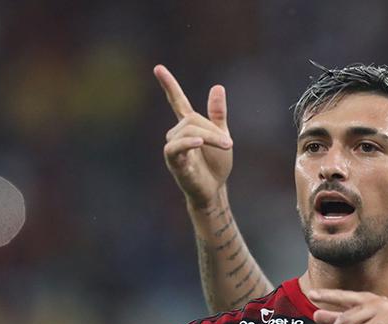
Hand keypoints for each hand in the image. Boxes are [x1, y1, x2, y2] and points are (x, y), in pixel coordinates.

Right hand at [154, 65, 232, 208]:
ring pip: (187, 132)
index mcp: (188, 126)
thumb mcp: (222, 134)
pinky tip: (198, 142)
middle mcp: (177, 134)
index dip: (169, 85)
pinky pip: (175, 147)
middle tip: (229, 143)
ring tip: (225, 146)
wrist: (214, 190)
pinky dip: (187, 143)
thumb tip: (218, 86)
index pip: (177, 101)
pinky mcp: (174, 162)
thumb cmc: (216, 165)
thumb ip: (218, 113)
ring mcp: (174, 148)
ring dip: (208, 137)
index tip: (158, 68)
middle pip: (191, 120)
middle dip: (212, 130)